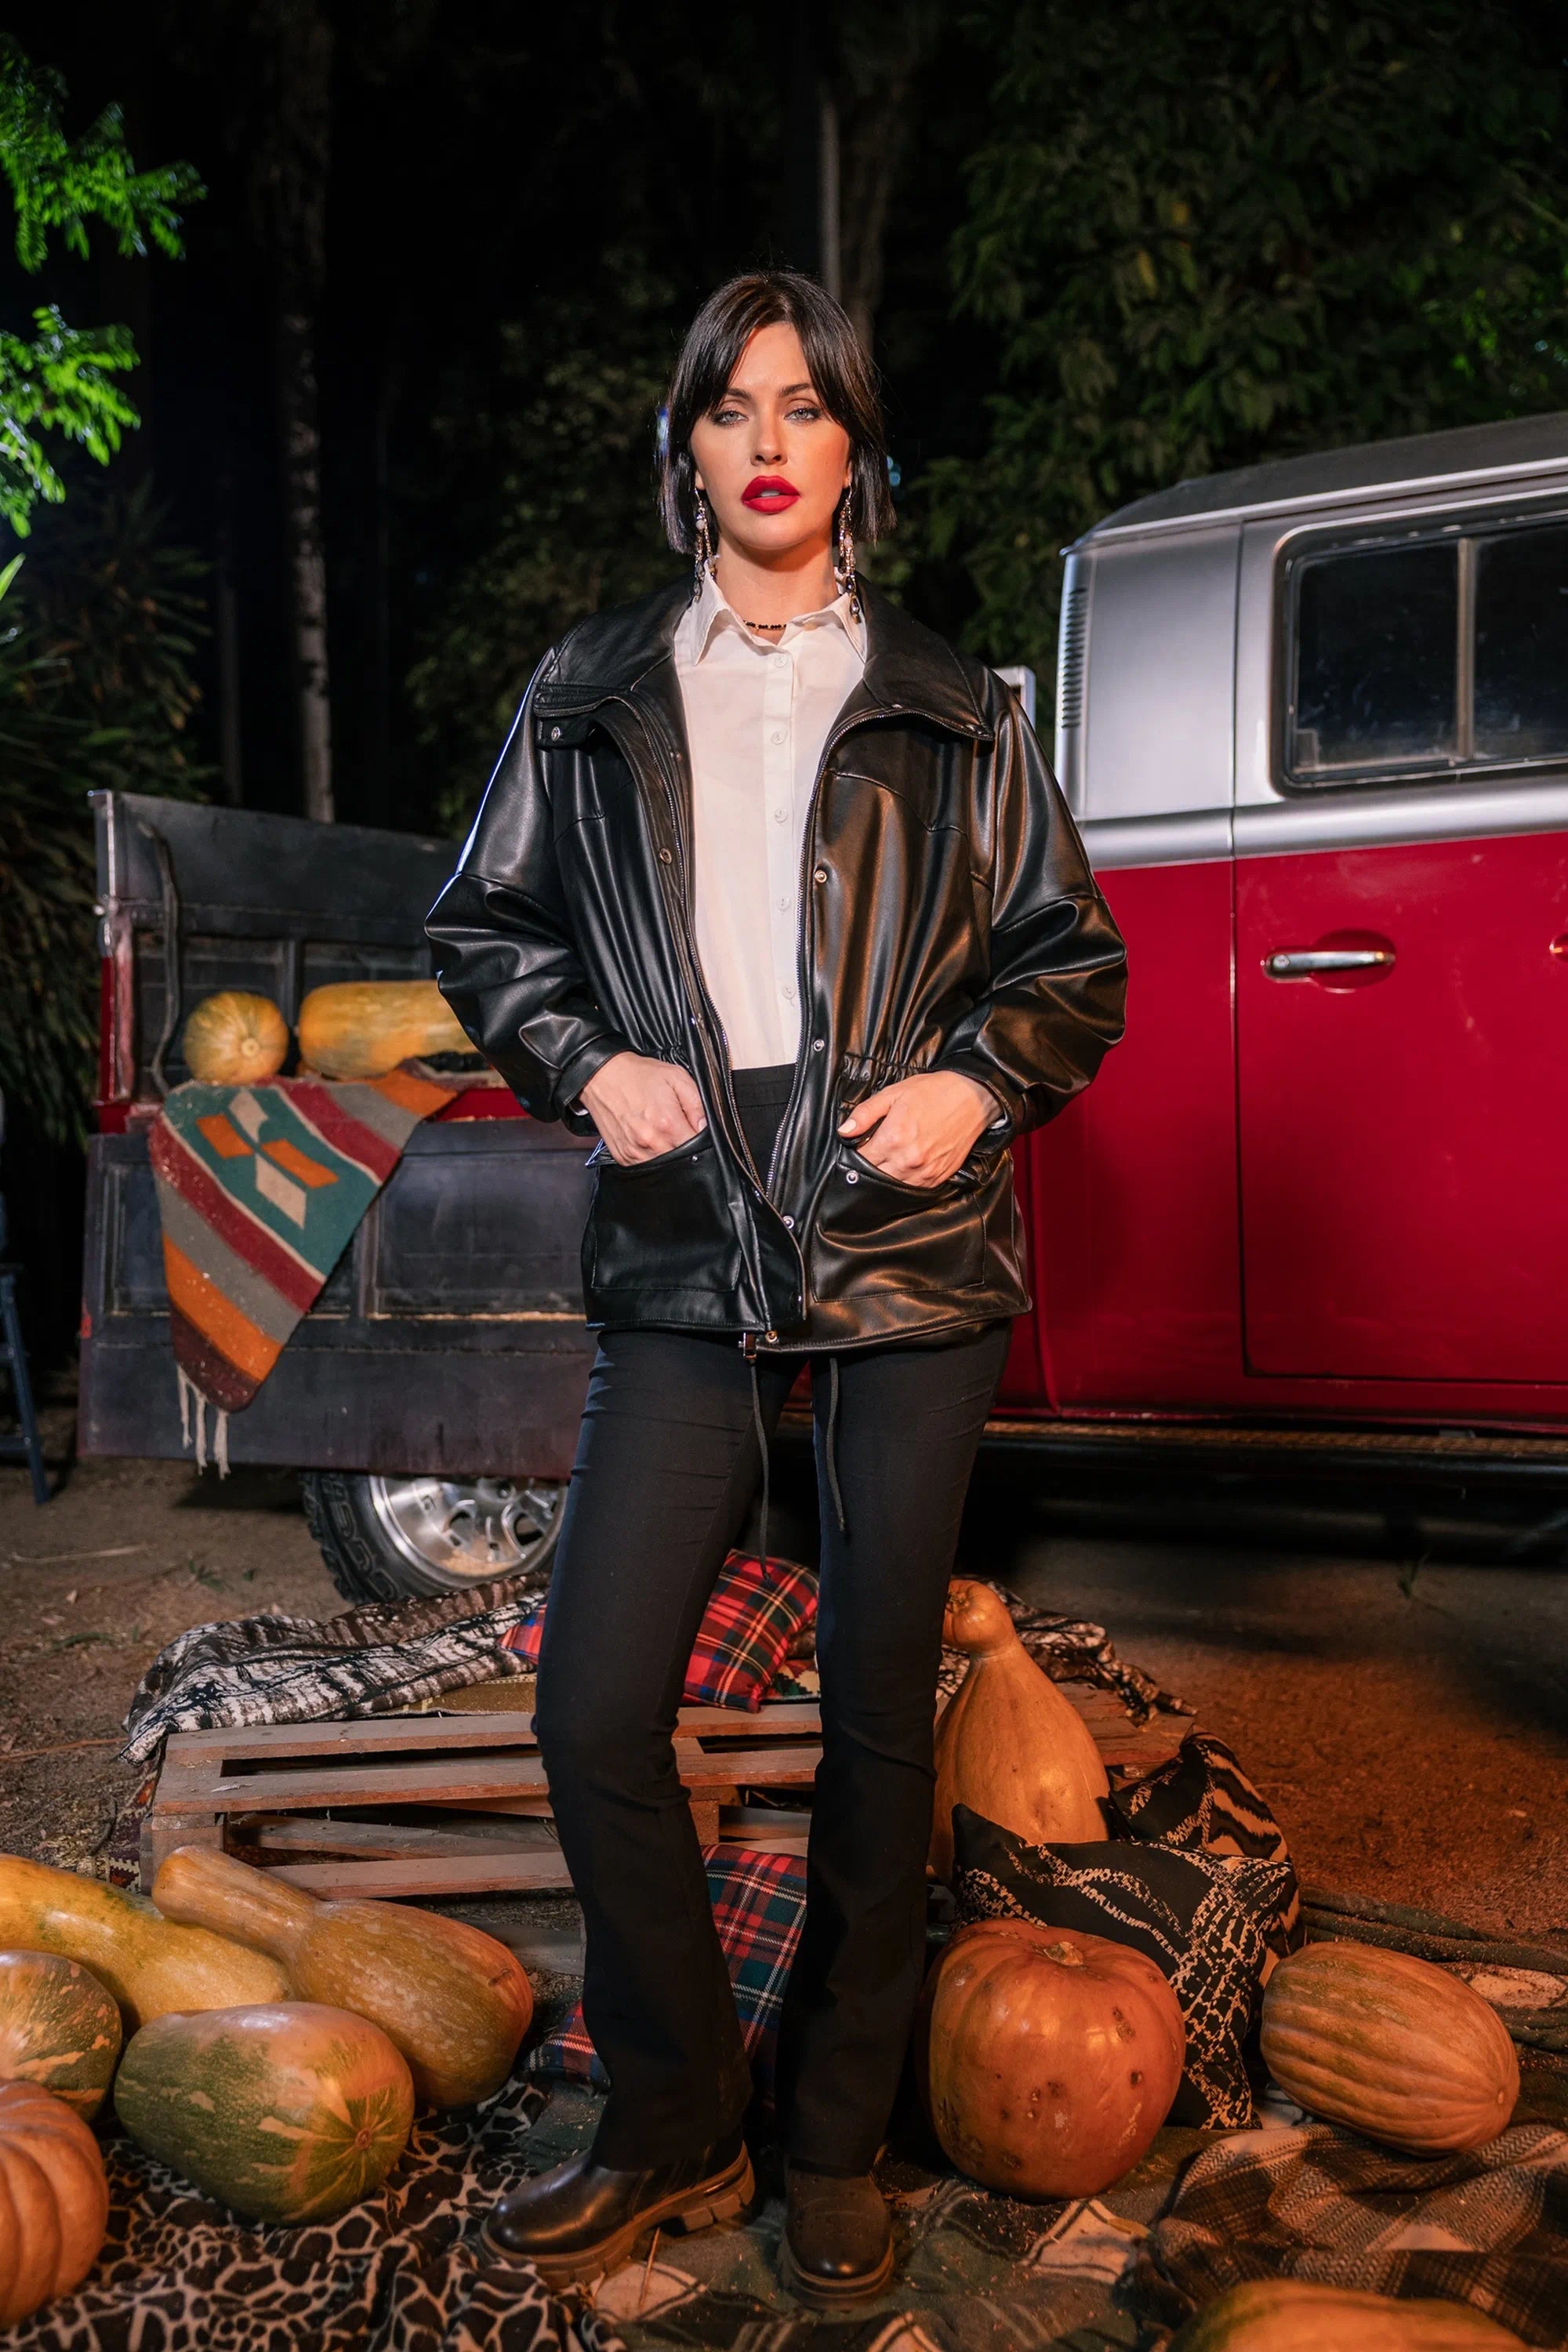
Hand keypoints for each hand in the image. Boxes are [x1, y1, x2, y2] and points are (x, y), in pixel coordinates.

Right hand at [581, 1052, 706, 1164]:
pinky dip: (651, 1155)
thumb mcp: (676, 1077)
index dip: (701, 1138)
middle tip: (677, 1127)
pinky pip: (645, 1165)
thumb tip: (706, 1126)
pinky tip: (648, 1137)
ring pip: (664, 1165)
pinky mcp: (623, 1157)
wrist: (603, 1076)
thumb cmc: (639, 1075)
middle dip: (685, 1146)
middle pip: (682, 1159)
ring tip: (660, 1130)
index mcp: (667, 1124)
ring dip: (668, 1152)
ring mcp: (634, 1152)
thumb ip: (697, 1104)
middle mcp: (650, 1142)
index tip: (695, 1128)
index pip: (698, 1146)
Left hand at [837, 1071, 999, 1187]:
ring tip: (888, 1161)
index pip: (861, 1159)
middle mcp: (908, 1159)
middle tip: (872, 1154)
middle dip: (867, 1167)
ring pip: (892, 1186)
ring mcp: (924, 1172)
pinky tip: (904, 1167)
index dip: (855, 1154)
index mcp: (893, 1137)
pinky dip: (904, 1181)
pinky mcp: (938, 1178)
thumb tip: (844, 1132)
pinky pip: (913, 1189)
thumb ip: (865, 1114)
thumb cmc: (933, 1092)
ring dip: (886, 1177)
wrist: (972, 1097)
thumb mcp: (893, 1094)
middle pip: (874, 1176)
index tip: (857, 1147)